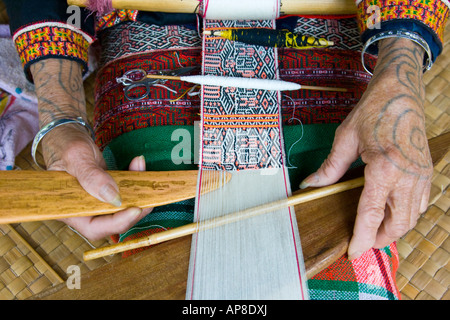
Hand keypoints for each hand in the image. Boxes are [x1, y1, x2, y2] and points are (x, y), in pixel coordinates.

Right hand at [30, 59, 151, 240]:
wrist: (65, 131)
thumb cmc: (64, 144)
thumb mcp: (75, 157)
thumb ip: (92, 178)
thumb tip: (115, 198)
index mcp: (72, 209)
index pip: (100, 227)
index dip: (122, 221)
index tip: (140, 203)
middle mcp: (86, 210)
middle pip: (117, 220)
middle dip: (138, 205)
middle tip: (153, 190)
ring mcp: (98, 201)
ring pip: (125, 206)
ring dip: (140, 191)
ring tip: (144, 169)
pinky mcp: (107, 190)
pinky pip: (127, 191)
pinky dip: (137, 180)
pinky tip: (139, 163)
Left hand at [300, 38, 432, 259]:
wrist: (401, 92)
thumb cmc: (374, 111)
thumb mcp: (346, 138)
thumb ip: (329, 168)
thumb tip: (310, 185)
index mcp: (385, 168)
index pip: (372, 215)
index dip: (361, 237)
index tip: (353, 252)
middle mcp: (408, 176)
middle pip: (397, 224)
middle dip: (379, 238)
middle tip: (360, 241)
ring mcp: (422, 175)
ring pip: (411, 218)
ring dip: (393, 229)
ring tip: (374, 230)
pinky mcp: (426, 172)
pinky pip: (419, 205)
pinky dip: (405, 216)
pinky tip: (391, 212)